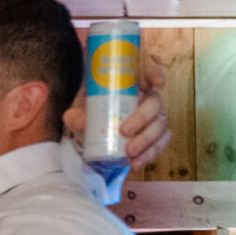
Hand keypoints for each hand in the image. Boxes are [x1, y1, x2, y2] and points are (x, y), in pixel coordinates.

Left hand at [58, 46, 172, 170]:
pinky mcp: (156, 135)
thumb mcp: (79, 111)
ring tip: (129, 152)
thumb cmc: (90, 112)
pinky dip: (150, 154)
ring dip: (147, 140)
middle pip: (156, 102)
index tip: (155, 83)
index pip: (150, 71)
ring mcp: (154, 116)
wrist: (93, 133)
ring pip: (160, 124)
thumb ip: (75, 115)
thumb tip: (79, 121)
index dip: (157, 74)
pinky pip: (160, 143)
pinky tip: (137, 163)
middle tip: (124, 131)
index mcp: (132, 83)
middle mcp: (147, 97)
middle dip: (142, 117)